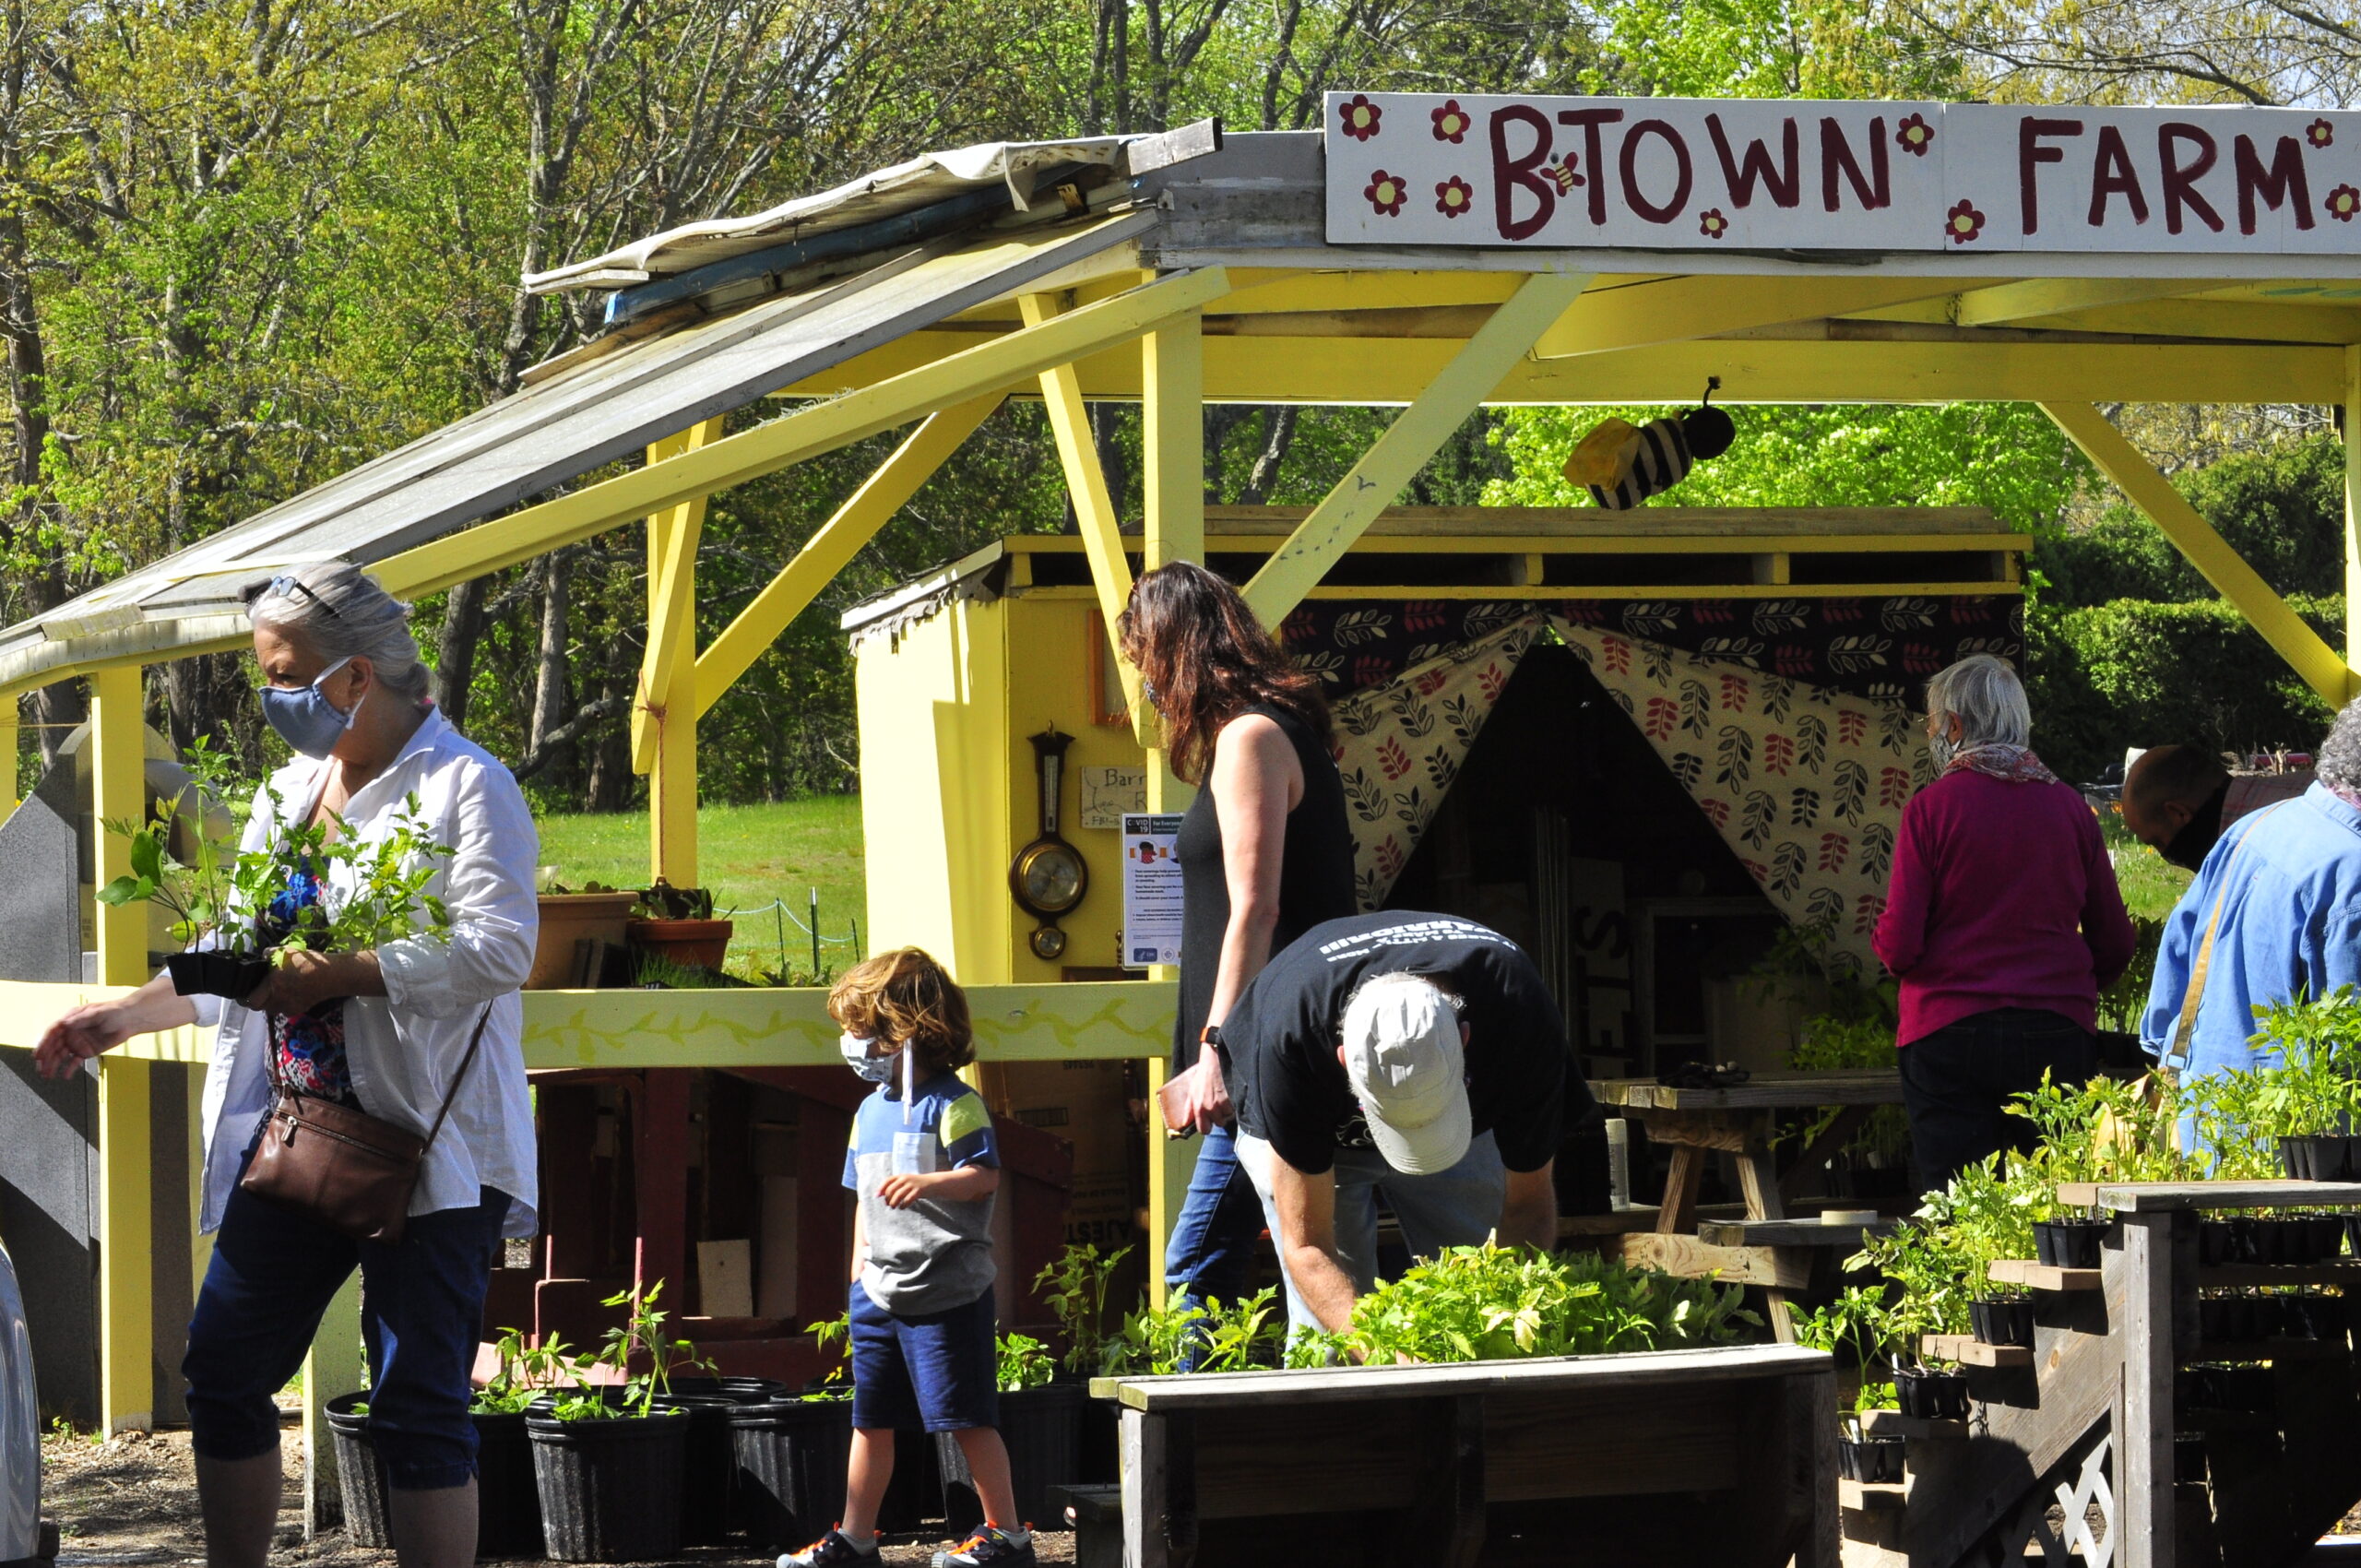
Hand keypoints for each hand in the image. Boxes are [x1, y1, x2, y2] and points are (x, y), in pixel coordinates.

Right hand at [33, 1002, 137, 1079]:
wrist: (131, 1020)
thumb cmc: (115, 1012)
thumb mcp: (98, 1013)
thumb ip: (82, 1019)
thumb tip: (65, 1023)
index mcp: (71, 1020)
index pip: (53, 1032)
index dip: (44, 1042)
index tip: (38, 1054)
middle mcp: (71, 1032)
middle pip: (55, 1045)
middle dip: (46, 1057)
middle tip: (40, 1068)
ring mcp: (78, 1042)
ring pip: (62, 1055)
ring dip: (54, 1065)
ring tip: (47, 1075)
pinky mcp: (87, 1051)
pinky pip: (75, 1061)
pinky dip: (70, 1069)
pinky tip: (65, 1076)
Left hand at [242, 949, 370, 1016]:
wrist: (331, 975)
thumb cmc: (307, 962)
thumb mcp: (285, 951)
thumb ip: (269, 954)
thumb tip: (263, 956)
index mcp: (271, 985)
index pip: (249, 1000)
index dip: (243, 998)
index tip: (243, 993)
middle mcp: (278, 999)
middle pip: (259, 1007)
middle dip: (257, 1000)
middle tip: (259, 992)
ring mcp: (289, 1006)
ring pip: (272, 1009)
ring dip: (270, 1003)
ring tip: (275, 992)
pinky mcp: (300, 1009)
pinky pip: (286, 1010)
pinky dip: (285, 1004)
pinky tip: (290, 995)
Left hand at [877, 1171, 937, 1208]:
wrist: (933, 1183)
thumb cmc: (916, 1184)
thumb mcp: (905, 1182)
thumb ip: (894, 1186)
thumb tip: (879, 1195)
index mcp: (901, 1176)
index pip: (887, 1181)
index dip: (880, 1188)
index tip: (877, 1196)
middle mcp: (905, 1179)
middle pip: (891, 1190)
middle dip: (887, 1198)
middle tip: (888, 1204)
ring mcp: (912, 1185)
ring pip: (897, 1195)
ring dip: (893, 1203)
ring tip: (894, 1207)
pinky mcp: (918, 1191)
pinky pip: (907, 1200)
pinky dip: (903, 1205)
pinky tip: (902, 1207)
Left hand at [1179, 1055, 1232, 1134]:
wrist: (1214, 1061)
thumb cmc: (1202, 1075)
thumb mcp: (1191, 1091)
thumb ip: (1188, 1109)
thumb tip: (1185, 1123)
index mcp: (1198, 1108)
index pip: (1203, 1130)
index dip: (1207, 1127)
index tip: (1209, 1122)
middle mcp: (1209, 1108)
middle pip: (1218, 1124)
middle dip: (1218, 1118)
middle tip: (1217, 1107)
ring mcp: (1220, 1104)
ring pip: (1227, 1117)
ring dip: (1226, 1111)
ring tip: (1222, 1100)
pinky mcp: (1230, 1099)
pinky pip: (1233, 1110)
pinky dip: (1232, 1105)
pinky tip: (1228, 1096)